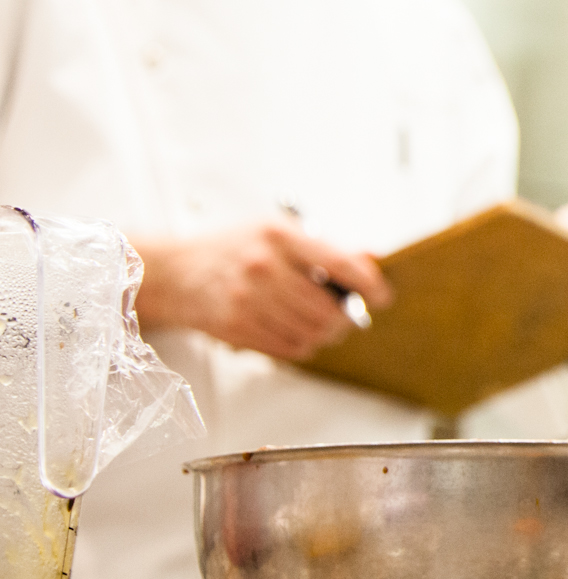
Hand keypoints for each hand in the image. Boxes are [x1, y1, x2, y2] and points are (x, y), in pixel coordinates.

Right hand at [130, 223, 392, 361]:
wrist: (173, 272)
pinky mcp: (235, 328)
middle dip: (347, 317)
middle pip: (327, 308)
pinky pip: (287, 348)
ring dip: (327, 335)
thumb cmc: (230, 247)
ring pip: (310, 332)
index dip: (369, 284)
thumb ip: (326, 246)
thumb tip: (372, 257)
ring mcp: (247, 300)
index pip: (339, 264)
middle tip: (349, 316)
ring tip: (325, 326)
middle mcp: (264, 268)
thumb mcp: (277, 230)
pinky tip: (300, 334)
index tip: (382, 297)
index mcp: (279, 236)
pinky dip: (303, 346)